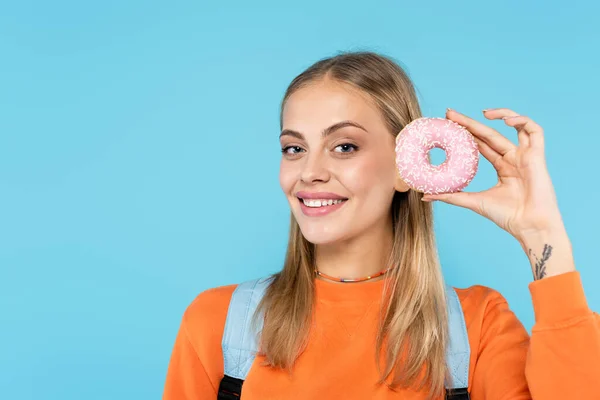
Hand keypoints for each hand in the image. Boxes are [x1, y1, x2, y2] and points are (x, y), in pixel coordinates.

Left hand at [422, 108, 565, 243]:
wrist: (529, 227)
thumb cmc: (507, 217)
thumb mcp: (474, 202)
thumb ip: (451, 196)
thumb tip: (424, 196)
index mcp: (502, 166)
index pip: (481, 143)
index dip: (466, 132)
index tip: (447, 124)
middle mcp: (514, 158)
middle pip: (490, 133)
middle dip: (470, 122)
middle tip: (449, 113)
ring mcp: (526, 156)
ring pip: (515, 126)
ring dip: (501, 114)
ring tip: (482, 113)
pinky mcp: (537, 156)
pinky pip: (535, 130)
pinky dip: (522, 121)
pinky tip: (505, 122)